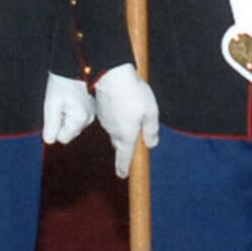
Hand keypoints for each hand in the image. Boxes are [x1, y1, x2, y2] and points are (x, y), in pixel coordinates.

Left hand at [42, 72, 94, 144]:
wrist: (72, 68)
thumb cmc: (61, 84)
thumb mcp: (52, 104)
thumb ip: (51, 125)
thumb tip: (49, 140)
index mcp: (80, 119)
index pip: (62, 138)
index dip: (54, 127)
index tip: (54, 112)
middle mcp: (88, 119)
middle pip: (68, 133)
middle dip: (61, 123)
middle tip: (58, 105)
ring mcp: (91, 114)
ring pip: (72, 126)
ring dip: (65, 118)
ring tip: (64, 102)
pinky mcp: (90, 110)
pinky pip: (76, 119)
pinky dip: (71, 113)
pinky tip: (70, 101)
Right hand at [93, 63, 159, 177]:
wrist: (111, 75)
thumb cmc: (134, 94)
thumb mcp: (151, 112)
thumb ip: (152, 130)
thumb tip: (152, 143)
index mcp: (126, 136)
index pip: (124, 157)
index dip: (123, 167)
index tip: (122, 175)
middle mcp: (113, 131)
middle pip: (119, 143)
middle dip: (125, 145)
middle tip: (132, 141)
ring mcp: (105, 120)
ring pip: (114, 129)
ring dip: (121, 126)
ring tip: (131, 112)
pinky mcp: (100, 109)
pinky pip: (110, 118)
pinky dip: (116, 115)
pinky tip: (122, 104)